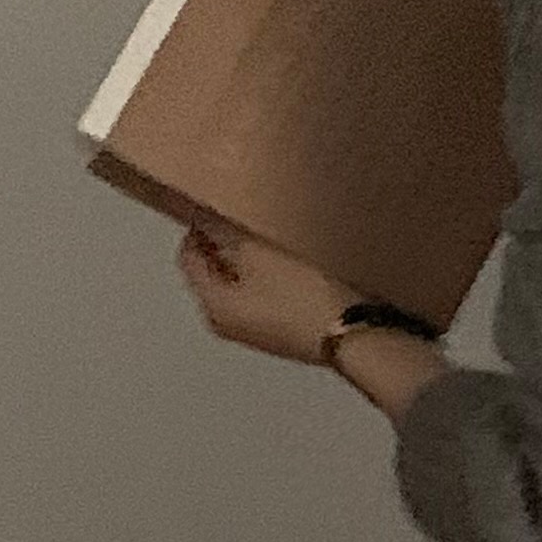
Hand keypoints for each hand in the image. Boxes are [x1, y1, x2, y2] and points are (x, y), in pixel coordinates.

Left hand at [176, 215, 361, 365]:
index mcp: (213, 306)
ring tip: (273, 239)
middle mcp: (229, 324)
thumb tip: (200, 218)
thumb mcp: (256, 253)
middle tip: (243, 219)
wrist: (353, 333)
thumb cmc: (307, 301)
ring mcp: (258, 330)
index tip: (212, 208)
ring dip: (252, 260)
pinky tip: (296, 264)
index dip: (198, 228)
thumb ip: (221, 232)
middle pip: (214, 273)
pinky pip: (268, 296)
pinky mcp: (285, 331)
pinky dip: (273, 278)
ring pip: (243, 285)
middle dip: (225, 244)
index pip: (188, 258)